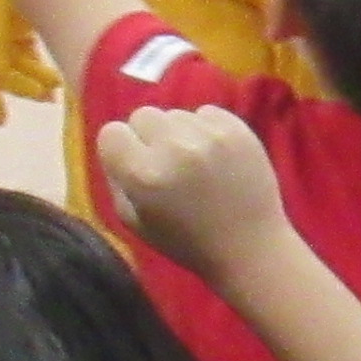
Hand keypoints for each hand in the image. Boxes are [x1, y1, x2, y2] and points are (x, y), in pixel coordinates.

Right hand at [95, 105, 289, 279]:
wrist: (249, 247)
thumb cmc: (186, 242)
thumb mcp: (134, 221)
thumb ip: (116, 178)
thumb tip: (117, 142)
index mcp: (143, 175)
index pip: (111, 133)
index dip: (120, 149)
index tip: (134, 165)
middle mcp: (174, 148)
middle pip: (143, 116)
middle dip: (148, 137)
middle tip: (165, 163)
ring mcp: (209, 135)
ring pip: (176, 114)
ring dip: (178, 133)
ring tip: (194, 164)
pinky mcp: (238, 129)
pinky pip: (206, 113)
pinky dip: (205, 129)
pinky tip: (214, 156)